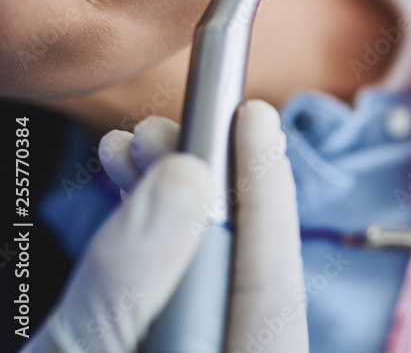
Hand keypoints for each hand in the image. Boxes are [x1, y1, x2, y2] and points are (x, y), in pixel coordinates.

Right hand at [21, 100, 307, 352]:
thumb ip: (127, 282)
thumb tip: (185, 179)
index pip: (268, 284)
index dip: (264, 192)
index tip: (251, 116)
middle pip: (241, 279)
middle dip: (207, 192)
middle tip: (165, 128)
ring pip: (205, 289)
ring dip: (171, 217)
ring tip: (130, 154)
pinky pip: (178, 311)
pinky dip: (151, 261)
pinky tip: (127, 210)